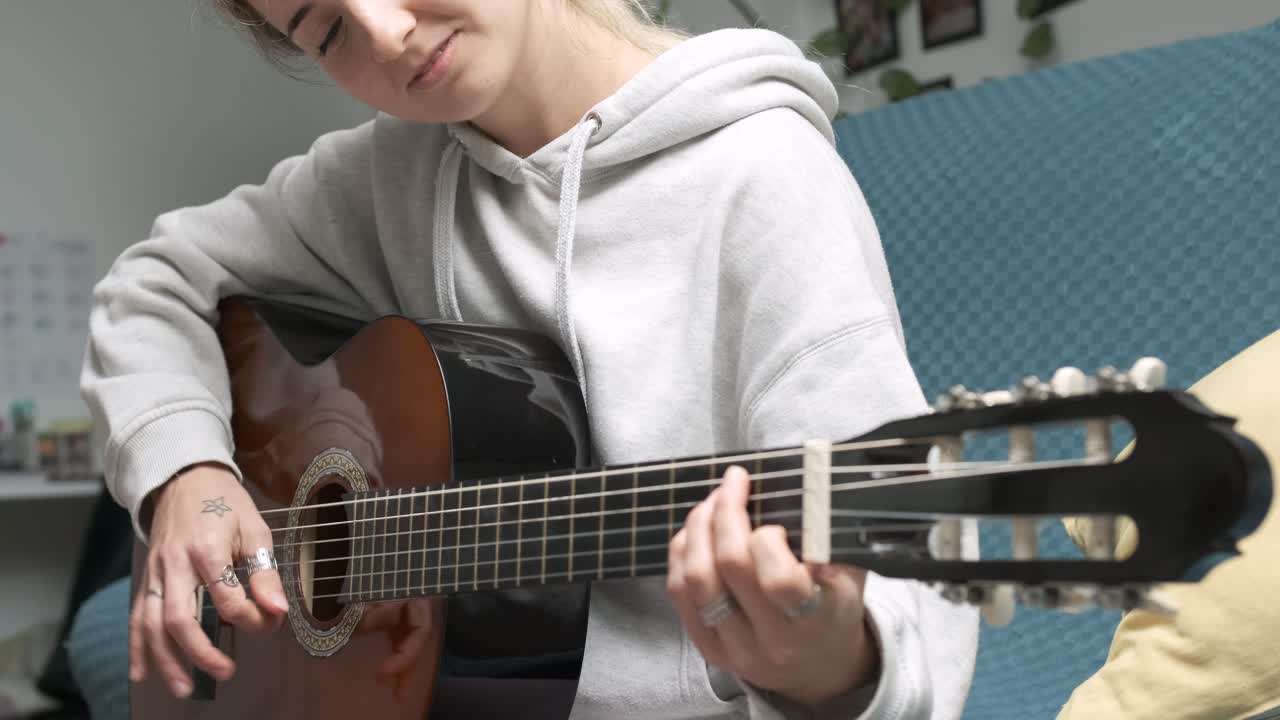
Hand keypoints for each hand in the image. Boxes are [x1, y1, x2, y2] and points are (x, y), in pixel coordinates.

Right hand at [129, 463, 289, 697]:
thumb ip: (265, 572)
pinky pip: (138, 617)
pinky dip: (137, 647)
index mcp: (207, 549)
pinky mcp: (146, 578)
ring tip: (184, 688)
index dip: (253, 619)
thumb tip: (278, 609)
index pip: (229, 599)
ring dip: (166, 660)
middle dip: (201, 653)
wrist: (184, 478)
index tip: (271, 622)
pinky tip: (143, 673)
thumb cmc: (224, 503)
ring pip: (152, 625)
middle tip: (226, 672)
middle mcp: (175, 564)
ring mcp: (156, 573)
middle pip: (181, 619)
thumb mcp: (254, 528)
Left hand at [667, 466, 878, 706]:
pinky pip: (678, 592)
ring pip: (697, 580)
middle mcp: (773, 641)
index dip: (767, 540)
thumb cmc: (834, 604)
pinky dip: (682, 552)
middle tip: (733, 483)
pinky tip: (696, 531)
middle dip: (725, 513)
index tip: (774, 523)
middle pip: (729, 568)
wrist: (819, 664)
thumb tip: (808, 481)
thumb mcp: (850, 571)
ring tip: (712, 502)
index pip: (779, 581)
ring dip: (698, 528)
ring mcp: (736, 649)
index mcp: (815, 620)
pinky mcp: (708, 649)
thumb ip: (829, 534)